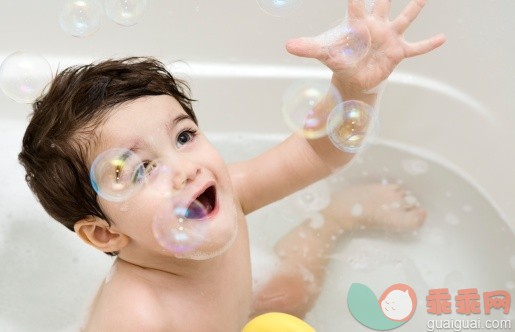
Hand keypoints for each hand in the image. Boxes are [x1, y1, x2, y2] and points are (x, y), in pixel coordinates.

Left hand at [285, 0, 445, 90]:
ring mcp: (389, 37)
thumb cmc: (339, 61)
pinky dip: (428, 45)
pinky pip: (416, 48)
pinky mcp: (397, 53)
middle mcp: (375, 25)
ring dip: (415, 7)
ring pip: (404, 18)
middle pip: (384, 2)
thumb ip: (308, 47)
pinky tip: (442, 38)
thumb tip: (287, 45)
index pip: (357, 1)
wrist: (353, 78)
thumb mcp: (323, 54)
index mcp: (358, 23)